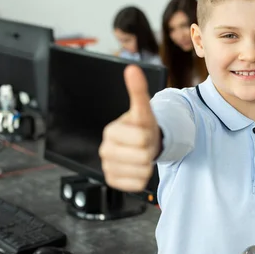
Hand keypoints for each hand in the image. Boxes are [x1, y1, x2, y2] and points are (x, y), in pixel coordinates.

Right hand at [98, 65, 160, 190]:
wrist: (140, 145)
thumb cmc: (141, 127)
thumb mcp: (143, 109)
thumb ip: (138, 90)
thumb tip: (132, 69)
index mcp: (110, 131)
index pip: (141, 138)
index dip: (148, 135)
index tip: (143, 131)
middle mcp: (105, 150)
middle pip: (143, 156)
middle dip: (149, 150)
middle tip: (144, 144)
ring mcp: (108, 167)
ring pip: (142, 171)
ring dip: (148, 164)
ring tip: (141, 154)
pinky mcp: (113, 182)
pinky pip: (138, 184)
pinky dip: (142, 177)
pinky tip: (137, 166)